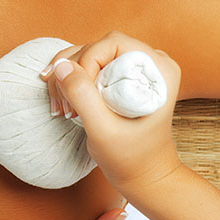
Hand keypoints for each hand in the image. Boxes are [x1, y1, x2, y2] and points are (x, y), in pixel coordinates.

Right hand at [40, 31, 183, 195]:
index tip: (78, 96)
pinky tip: (64, 102)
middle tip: (62, 103)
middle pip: (97, 47)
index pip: (112, 43)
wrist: (144, 175)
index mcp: (158, 69)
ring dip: (67, 76)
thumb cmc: (132, 158)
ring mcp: (135, 68)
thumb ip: (83, 96)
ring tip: (61, 106)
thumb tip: (61, 65)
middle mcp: (149, 62)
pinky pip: (90, 66)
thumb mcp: (103, 130)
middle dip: (72, 71)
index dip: (87, 62)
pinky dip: (72, 81)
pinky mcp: (121, 77)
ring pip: (89, 54)